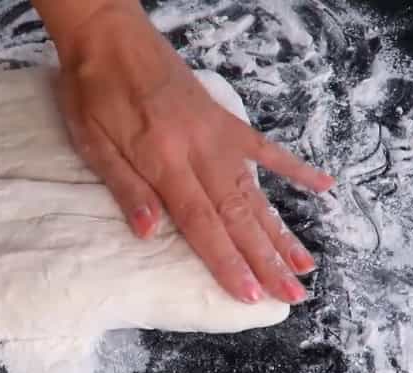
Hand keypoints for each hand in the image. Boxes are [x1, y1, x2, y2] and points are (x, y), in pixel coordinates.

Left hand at [43, 1, 333, 303]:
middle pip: (237, 215)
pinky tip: (320, 187)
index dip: (227, 261)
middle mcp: (200, 151)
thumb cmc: (92, 92)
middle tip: (292, 295)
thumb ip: (125, 187)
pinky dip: (293, 169)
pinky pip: (265, 148)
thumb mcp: (93, 143)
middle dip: (264, 260)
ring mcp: (218, 134)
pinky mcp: (224, 119)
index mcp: (164, 161)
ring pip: (255, 191)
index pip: (201, 222)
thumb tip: (149, 234)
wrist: (109, 38)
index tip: (250, 294)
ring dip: (280, 230)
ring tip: (304, 264)